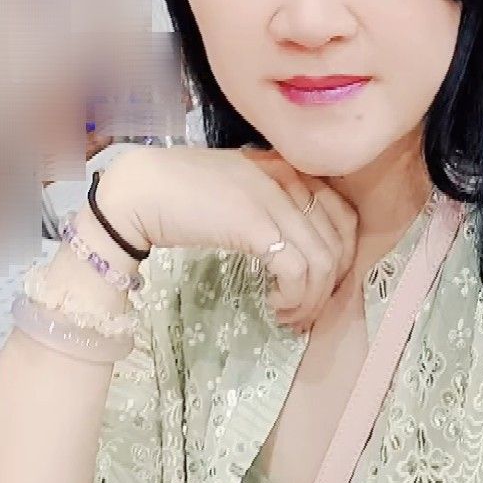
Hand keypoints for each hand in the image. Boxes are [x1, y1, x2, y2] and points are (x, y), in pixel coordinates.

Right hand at [96, 146, 358, 331]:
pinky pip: (297, 271)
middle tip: (305, 310)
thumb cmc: (181, 191)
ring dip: (311, 300)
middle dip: (329, 286)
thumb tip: (293, 248)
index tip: (319, 285)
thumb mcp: (240, 190)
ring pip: (323, 262)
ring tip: (288, 315)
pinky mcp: (256, 225)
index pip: (343, 214)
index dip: (341, 257)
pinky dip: (294, 298)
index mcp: (289, 167)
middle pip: (339, 242)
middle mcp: (289, 178)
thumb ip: (271, 205)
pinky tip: (274, 306)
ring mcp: (274, 199)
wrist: (140, 190)